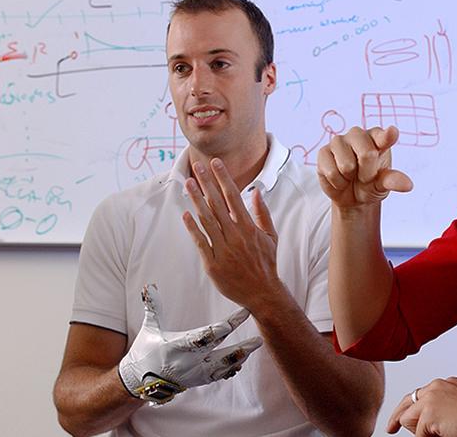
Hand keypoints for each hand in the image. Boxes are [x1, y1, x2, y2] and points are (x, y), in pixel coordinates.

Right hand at [118, 284, 262, 401]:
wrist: (140, 380)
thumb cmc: (146, 350)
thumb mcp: (149, 328)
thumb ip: (153, 306)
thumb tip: (148, 286)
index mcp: (176, 347)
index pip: (203, 337)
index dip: (221, 328)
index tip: (238, 319)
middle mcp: (188, 363)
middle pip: (219, 354)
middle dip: (240, 346)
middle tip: (258, 338)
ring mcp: (195, 374)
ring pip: (223, 367)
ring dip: (241, 356)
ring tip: (256, 345)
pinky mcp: (198, 381)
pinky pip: (218, 376)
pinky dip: (231, 368)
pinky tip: (243, 360)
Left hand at [182, 158, 277, 308]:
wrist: (262, 292)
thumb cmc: (266, 263)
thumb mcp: (271, 237)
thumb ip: (263, 214)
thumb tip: (256, 193)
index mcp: (249, 228)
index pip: (234, 197)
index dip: (223, 178)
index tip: (216, 164)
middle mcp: (235, 236)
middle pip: (218, 204)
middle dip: (207, 183)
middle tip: (197, 166)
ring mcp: (223, 250)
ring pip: (207, 220)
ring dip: (196, 200)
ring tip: (188, 183)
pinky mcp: (213, 263)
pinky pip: (200, 242)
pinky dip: (192, 228)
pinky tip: (186, 214)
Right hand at [316, 126, 413, 208]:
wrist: (351, 196)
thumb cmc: (371, 184)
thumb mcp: (384, 184)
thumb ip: (393, 181)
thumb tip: (408, 185)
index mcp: (378, 138)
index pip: (384, 135)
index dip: (388, 135)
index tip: (393, 132)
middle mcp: (358, 134)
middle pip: (367, 154)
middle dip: (366, 173)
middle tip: (364, 176)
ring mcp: (339, 141)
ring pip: (346, 165)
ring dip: (349, 178)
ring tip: (350, 175)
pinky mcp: (323, 152)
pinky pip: (331, 172)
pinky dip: (337, 182)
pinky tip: (338, 178)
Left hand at [388, 377, 456, 436]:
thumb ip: (442, 408)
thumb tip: (426, 423)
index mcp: (444, 384)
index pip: (417, 395)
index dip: (405, 409)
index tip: (396, 421)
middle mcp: (435, 387)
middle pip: (406, 404)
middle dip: (399, 419)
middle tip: (391, 430)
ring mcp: (431, 398)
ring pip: (408, 420)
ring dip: (420, 432)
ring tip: (444, 433)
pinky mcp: (429, 412)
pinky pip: (419, 434)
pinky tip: (446, 435)